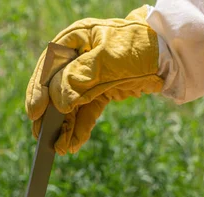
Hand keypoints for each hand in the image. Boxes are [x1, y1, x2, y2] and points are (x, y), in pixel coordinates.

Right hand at [25, 6, 162, 154]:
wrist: (168, 55)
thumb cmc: (138, 47)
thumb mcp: (108, 59)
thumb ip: (80, 77)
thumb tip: (58, 101)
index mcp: (74, 40)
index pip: (48, 67)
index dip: (39, 90)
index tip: (35, 112)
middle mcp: (76, 58)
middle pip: (54, 89)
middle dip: (48, 115)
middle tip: (40, 136)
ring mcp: (87, 78)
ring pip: (69, 106)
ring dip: (64, 128)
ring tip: (59, 148)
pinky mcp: (99, 94)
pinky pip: (85, 114)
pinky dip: (79, 129)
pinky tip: (72, 144)